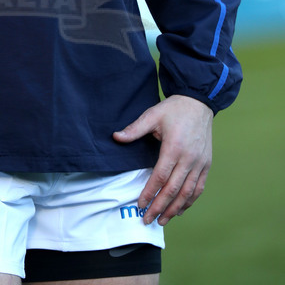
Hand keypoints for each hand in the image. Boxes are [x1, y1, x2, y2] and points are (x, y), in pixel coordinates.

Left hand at [113, 95, 212, 225]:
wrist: (199, 102)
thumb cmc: (174, 109)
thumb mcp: (152, 115)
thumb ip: (134, 129)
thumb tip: (116, 137)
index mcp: (174, 148)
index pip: (160, 177)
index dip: (149, 193)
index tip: (140, 204)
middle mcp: (189, 159)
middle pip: (173, 190)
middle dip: (160, 207)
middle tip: (148, 219)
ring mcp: (200, 163)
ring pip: (188, 193)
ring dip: (175, 209)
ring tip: (163, 220)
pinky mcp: (206, 164)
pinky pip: (199, 188)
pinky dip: (190, 201)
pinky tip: (180, 209)